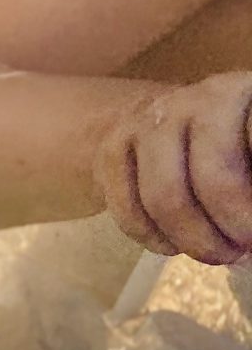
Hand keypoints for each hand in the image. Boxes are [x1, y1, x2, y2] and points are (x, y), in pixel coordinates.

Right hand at [94, 73, 251, 265]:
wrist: (161, 122)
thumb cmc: (227, 146)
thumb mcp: (251, 151)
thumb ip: (251, 184)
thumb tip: (251, 240)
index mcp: (242, 95)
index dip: (249, 201)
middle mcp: (197, 100)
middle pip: (213, 179)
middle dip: (229, 228)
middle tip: (239, 251)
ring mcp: (148, 122)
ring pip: (164, 198)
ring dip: (191, 240)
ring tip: (214, 254)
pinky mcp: (110, 149)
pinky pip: (128, 209)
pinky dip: (152, 238)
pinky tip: (174, 246)